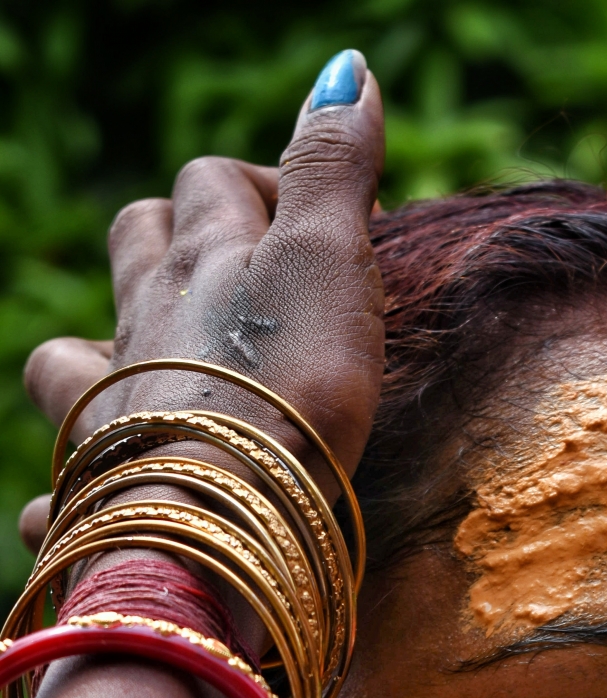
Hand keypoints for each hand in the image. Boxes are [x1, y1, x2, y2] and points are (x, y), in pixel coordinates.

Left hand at [23, 48, 384, 517]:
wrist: (219, 517)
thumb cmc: (287, 390)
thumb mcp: (329, 262)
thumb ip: (333, 168)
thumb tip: (347, 68)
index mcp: (200, 262)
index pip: (212, 183)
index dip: (263, 187)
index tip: (324, 228)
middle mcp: (143, 322)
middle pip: (136, 246)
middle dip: (173, 241)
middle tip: (233, 283)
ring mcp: (111, 405)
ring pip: (70, 356)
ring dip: (95, 353)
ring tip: (138, 375)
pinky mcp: (98, 491)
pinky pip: (57, 485)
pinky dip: (65, 485)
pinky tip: (87, 493)